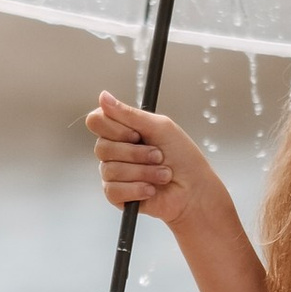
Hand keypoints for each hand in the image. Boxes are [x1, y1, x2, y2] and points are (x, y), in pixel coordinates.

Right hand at [85, 92, 221, 233]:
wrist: (194, 190)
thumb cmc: (182, 158)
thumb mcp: (159, 127)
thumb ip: (129, 114)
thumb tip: (103, 96)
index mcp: (122, 130)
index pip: (96, 121)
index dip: (114, 128)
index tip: (136, 134)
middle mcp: (114, 150)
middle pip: (102, 147)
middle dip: (137, 153)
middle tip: (159, 156)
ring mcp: (113, 173)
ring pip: (110, 170)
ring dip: (144, 172)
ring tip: (162, 174)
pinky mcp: (116, 195)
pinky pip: (113, 190)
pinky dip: (137, 189)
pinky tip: (151, 189)